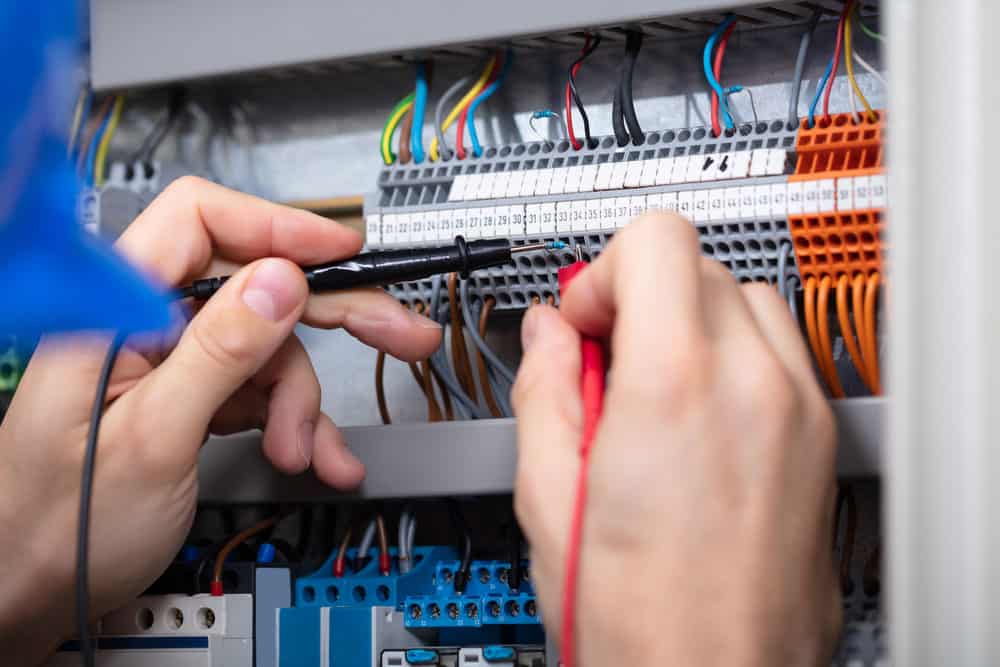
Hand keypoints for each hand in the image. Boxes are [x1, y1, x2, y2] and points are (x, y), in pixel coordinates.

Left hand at [0, 177, 441, 663]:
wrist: (36, 594)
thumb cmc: (60, 526)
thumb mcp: (151, 439)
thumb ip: (217, 352)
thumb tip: (280, 281)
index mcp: (118, 313)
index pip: (200, 224)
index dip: (276, 228)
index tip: (342, 253)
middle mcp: (149, 327)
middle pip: (256, 286)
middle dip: (331, 313)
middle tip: (398, 332)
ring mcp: (176, 364)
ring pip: (272, 350)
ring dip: (303, 402)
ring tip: (305, 451)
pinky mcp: (196, 398)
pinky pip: (264, 393)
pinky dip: (297, 424)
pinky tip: (314, 457)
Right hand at [513, 215, 839, 665]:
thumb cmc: (641, 624)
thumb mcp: (547, 499)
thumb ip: (543, 390)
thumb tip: (546, 337)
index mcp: (675, 389)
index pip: (658, 240)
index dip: (602, 274)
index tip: (582, 324)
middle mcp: (754, 387)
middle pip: (698, 266)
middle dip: (639, 299)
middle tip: (603, 365)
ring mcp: (799, 413)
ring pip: (745, 301)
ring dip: (688, 324)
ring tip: (647, 394)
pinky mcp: (819, 443)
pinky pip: (779, 354)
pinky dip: (732, 359)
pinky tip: (692, 422)